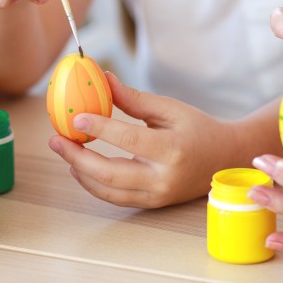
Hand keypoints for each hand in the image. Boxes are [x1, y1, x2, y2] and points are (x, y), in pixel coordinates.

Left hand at [48, 72, 241, 207]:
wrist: (226, 159)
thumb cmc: (198, 128)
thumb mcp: (170, 108)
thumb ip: (134, 99)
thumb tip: (103, 79)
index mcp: (172, 150)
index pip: (128, 140)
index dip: (99, 128)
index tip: (76, 117)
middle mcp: (164, 178)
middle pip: (110, 174)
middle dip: (77, 158)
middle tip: (56, 139)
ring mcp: (157, 195)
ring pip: (108, 191)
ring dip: (80, 172)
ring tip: (64, 150)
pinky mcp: (152, 203)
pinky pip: (116, 197)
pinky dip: (93, 184)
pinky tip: (80, 168)